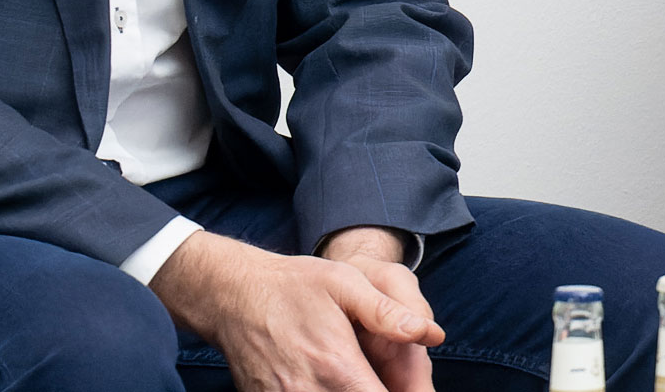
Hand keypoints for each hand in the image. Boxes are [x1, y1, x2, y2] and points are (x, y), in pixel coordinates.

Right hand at [150, 231, 443, 391]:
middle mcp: (308, 391)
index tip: (409, 386)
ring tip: (360, 377)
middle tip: (381, 378)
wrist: (233, 295)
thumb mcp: (345, 283)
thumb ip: (387, 312)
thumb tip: (431, 334)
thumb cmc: (294, 285)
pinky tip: (332, 381)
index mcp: (337, 365)